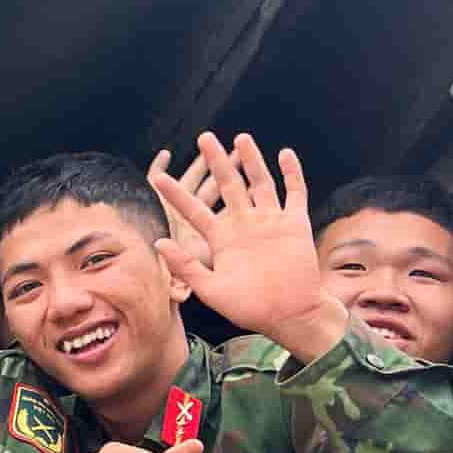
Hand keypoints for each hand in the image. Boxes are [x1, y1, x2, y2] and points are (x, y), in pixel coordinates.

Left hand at [149, 133, 348, 360]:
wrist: (288, 315)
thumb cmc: (249, 307)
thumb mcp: (210, 289)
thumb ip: (185, 265)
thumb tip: (158, 241)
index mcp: (220, 239)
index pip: (193, 210)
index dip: (176, 194)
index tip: (157, 177)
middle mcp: (243, 225)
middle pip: (227, 186)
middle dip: (216, 162)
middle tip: (204, 137)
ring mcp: (270, 221)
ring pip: (259, 183)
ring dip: (251, 161)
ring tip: (240, 138)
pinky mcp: (295, 223)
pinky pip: (294, 193)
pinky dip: (291, 174)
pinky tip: (284, 154)